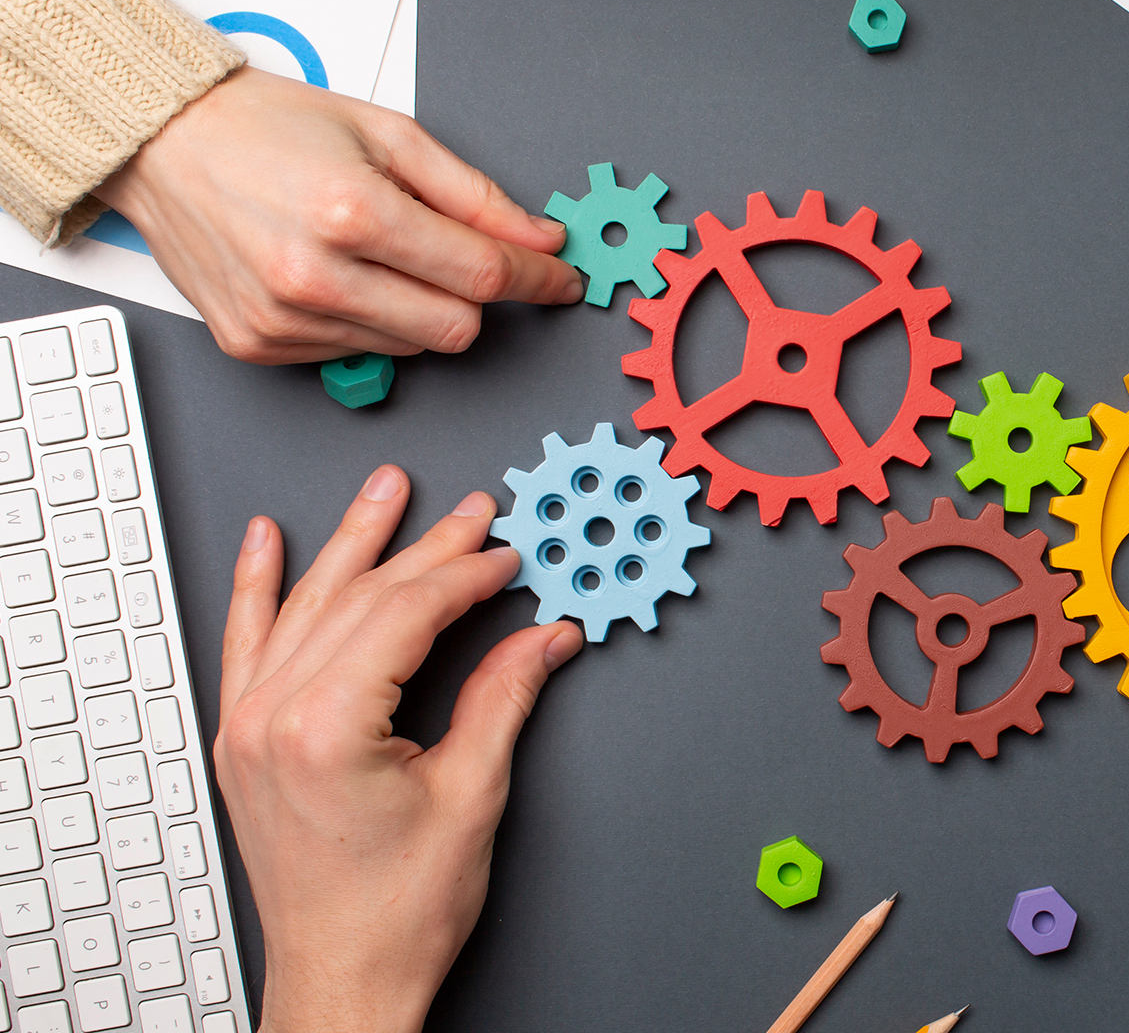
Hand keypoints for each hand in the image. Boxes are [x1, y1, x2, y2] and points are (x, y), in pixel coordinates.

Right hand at [96, 67, 582, 363]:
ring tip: (377, 253)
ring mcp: (283, 320)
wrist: (165, 145)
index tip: (561, 282)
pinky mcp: (259, 347)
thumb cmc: (270, 129)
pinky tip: (337, 275)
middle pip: (454, 327)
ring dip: (418, 308)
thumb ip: (476, 197)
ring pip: (410, 347)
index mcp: (352, 213)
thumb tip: (540, 241)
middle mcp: (314, 277)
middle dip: (474, 295)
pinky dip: (367, 320)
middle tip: (458, 256)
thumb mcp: (389, 135)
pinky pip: (355, 353)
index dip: (537, 281)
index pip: (481, 275)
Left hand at [214, 466, 583, 1032]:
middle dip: (423, 549)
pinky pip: (246, 642)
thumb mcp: (471, 795)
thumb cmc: (397, 913)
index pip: (405, 614)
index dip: (465, 575)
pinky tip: (266, 543)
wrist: (342, 978)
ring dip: (349, 543)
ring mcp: (249, 726)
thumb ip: (502, 698)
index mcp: (327, 728)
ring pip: (305, 606)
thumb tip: (543, 638)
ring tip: (384, 491)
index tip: (507, 556)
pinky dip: (257, 588)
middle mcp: (273, 717)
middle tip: (471, 511)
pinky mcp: (244, 740)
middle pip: (358, 599)